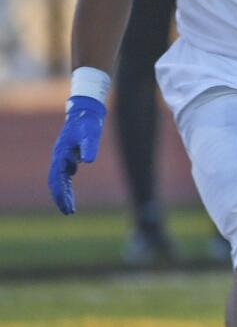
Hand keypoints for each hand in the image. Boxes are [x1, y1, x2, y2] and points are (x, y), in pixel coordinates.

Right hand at [48, 95, 106, 213]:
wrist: (85, 113)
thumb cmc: (88, 123)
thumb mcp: (91, 134)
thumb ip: (90, 146)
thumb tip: (88, 161)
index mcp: (61, 154)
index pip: (57, 178)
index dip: (61, 193)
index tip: (67, 206)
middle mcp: (59, 157)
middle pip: (55, 182)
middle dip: (61, 198)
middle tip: (69, 212)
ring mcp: (62, 157)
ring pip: (59, 180)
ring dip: (63, 194)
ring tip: (70, 208)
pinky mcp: (67, 156)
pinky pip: (64, 175)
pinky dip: (66, 185)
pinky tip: (70, 193)